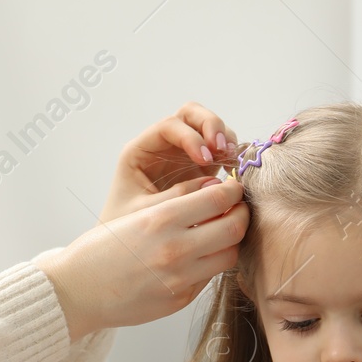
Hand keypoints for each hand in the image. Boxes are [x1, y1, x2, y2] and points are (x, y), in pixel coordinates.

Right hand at [39, 178, 248, 340]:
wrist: (77, 291)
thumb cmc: (101, 249)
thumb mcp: (135, 214)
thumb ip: (177, 202)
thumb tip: (215, 188)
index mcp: (161, 219)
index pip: (220, 199)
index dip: (233, 191)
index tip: (233, 188)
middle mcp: (175, 249)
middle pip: (234, 228)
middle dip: (241, 215)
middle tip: (236, 210)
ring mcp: (181, 279)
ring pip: (229, 255)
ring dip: (230, 242)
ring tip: (218, 233)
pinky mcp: (181, 299)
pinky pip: (210, 276)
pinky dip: (211, 263)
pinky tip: (198, 256)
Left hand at [99, 103, 240, 223]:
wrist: (127, 246)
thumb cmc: (126, 227)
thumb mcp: (144, 213)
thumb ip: (176, 198)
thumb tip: (213, 187)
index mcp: (141, 150)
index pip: (169, 126)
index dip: (190, 137)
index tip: (204, 159)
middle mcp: (163, 146)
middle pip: (191, 115)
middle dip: (210, 125)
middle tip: (221, 149)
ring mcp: (182, 154)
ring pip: (209, 128)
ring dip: (225, 139)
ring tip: (232, 161)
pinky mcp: (199, 168)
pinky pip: (219, 150)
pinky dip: (230, 155)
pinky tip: (235, 171)